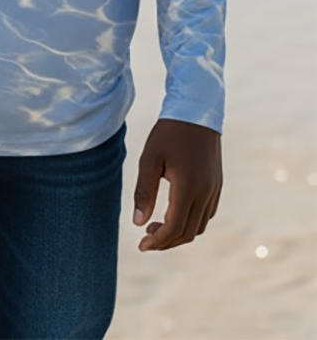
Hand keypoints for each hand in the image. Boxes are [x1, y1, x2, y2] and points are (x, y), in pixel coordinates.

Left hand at [133, 118, 221, 251]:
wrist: (196, 111)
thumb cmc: (169, 133)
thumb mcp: (149, 159)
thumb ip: (144, 192)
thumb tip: (138, 224)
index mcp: (188, 187)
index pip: (174, 228)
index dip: (157, 241)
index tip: (141, 246)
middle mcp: (206, 192)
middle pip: (188, 233)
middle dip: (166, 241)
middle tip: (146, 238)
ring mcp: (214, 189)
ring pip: (199, 226)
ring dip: (179, 233)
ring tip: (157, 226)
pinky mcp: (217, 185)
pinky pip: (207, 214)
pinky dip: (191, 222)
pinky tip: (175, 213)